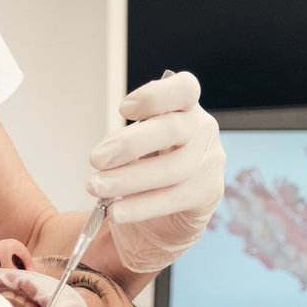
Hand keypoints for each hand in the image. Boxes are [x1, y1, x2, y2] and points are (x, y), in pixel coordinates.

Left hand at [86, 72, 224, 274]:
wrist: (164, 217)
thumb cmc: (148, 168)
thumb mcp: (136, 146)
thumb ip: (127, 140)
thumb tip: (108, 150)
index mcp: (185, 108)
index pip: (184, 89)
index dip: (156, 96)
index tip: (124, 109)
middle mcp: (203, 130)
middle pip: (172, 129)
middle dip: (129, 144)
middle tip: (96, 158)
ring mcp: (210, 161)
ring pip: (171, 169)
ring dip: (127, 179)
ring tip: (96, 186)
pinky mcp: (208, 193)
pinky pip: (172, 199)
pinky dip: (139, 207)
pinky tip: (115, 211)